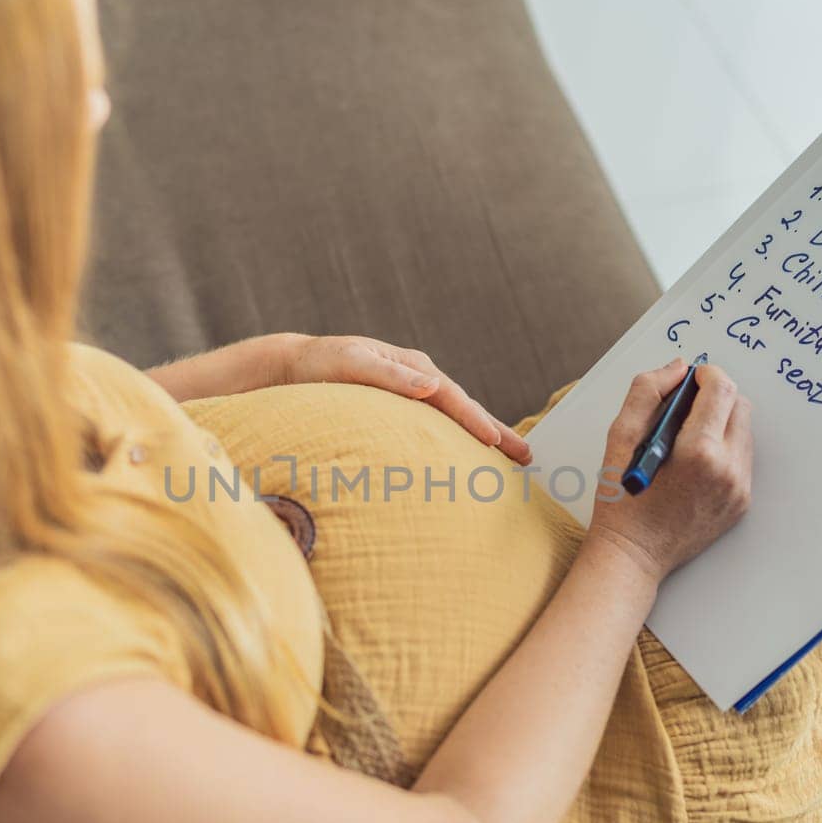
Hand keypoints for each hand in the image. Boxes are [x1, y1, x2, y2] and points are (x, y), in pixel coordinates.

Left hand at [280, 335, 531, 464]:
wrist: (295, 365)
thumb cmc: (319, 365)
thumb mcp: (352, 364)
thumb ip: (391, 376)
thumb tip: (432, 386)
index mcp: (413, 366)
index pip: (452, 397)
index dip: (475, 420)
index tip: (495, 442)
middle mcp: (419, 377)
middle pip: (465, 407)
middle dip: (497, 431)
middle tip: (526, 457)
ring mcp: (414, 391)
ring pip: (457, 416)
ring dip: (486, 435)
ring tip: (513, 459)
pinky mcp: (405, 406)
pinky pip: (441, 423)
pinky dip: (462, 436)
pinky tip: (472, 454)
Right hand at [585, 360, 752, 585]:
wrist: (633, 556)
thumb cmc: (621, 500)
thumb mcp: (620, 438)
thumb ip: (646, 392)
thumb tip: (677, 368)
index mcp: (699, 451)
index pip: (721, 389)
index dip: (706, 374)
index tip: (690, 378)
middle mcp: (727, 469)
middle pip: (740, 406)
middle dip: (715, 397)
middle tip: (684, 408)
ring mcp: (738, 489)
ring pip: (744, 431)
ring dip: (720, 423)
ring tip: (686, 438)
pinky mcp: (741, 502)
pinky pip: (742, 459)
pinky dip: (722, 449)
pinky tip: (693, 462)